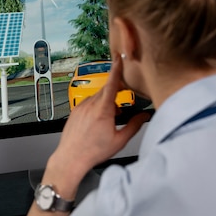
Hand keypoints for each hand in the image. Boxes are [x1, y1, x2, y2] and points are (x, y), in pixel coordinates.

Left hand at [44, 55, 149, 190]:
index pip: (112, 83)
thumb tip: (144, 116)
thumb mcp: (119, 140)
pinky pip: (88, 103)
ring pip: (97, 97)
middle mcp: (90, 105)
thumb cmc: (93, 151)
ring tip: (109, 120)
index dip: (117, 69)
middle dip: (116, 94)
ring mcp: (81, 107)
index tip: (119, 57)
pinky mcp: (75, 111)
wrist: (71, 158)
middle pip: (107, 90)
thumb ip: (134, 126)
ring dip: (106, 103)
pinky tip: (98, 121)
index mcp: (103, 110)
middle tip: (121, 107)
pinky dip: (96, 107)